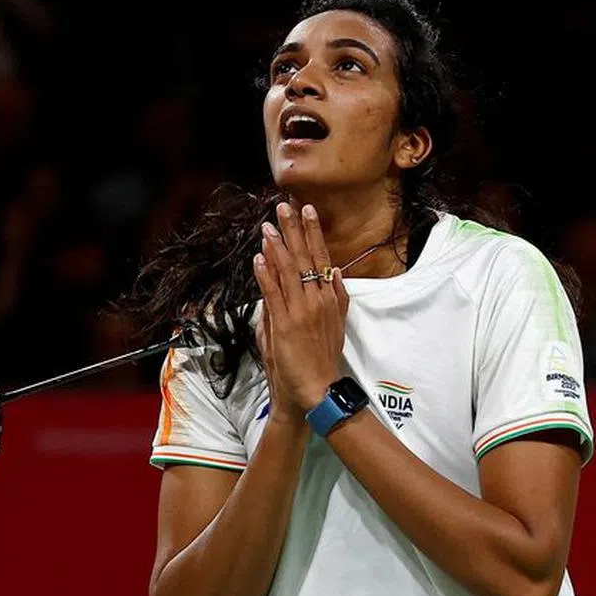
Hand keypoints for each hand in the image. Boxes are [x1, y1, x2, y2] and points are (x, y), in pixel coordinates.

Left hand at [253, 202, 349, 423]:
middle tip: (284, 207)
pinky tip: (259, 257)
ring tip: (267, 227)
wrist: (317, 388)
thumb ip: (335, 296)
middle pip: (305, 258)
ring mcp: (302, 311)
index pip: (321, 258)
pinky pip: (273, 293)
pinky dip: (265, 273)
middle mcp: (318, 300)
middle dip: (294, 230)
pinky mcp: (285, 323)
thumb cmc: (321, 359)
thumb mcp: (336, 324)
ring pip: (289, 271)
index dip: (313, 234)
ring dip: (277, 246)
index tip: (308, 211)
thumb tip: (335, 271)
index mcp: (330, 299)